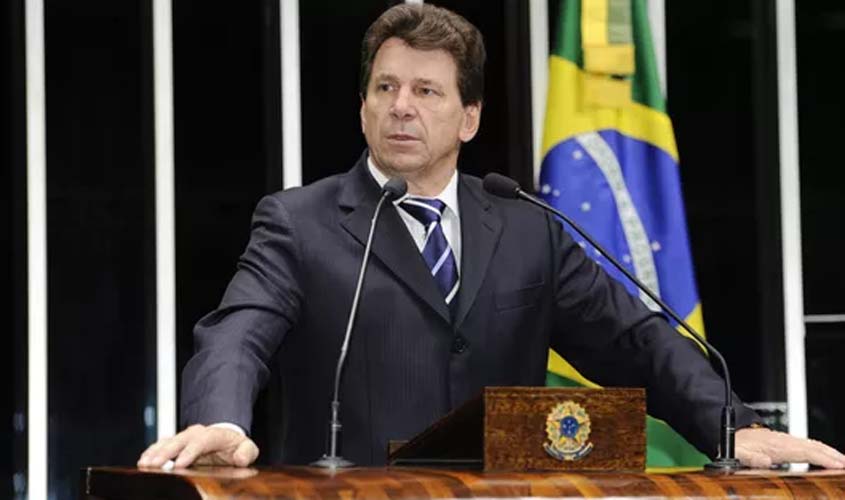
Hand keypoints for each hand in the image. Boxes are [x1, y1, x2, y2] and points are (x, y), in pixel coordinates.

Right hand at [137, 424, 258, 468]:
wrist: (225, 441)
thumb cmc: (236, 448)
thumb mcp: (247, 449)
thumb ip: (247, 452)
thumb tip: (240, 458)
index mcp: (214, 434)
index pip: (201, 441)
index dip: (190, 452)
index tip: (179, 463)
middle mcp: (197, 433)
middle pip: (180, 441)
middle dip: (166, 453)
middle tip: (155, 465)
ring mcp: (184, 437)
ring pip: (167, 442)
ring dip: (155, 452)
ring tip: (145, 464)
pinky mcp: (175, 444)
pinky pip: (161, 446)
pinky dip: (151, 452)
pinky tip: (143, 461)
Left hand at [736, 427, 844, 468]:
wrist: (735, 434)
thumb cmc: (739, 445)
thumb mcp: (739, 453)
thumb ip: (751, 458)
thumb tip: (764, 461)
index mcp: (777, 446)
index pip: (805, 452)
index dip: (822, 458)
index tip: (837, 465)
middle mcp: (785, 441)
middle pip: (814, 447)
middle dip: (833, 455)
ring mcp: (788, 441)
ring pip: (814, 445)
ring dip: (830, 452)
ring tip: (844, 462)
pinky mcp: (788, 443)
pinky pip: (809, 446)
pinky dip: (822, 450)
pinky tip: (829, 455)